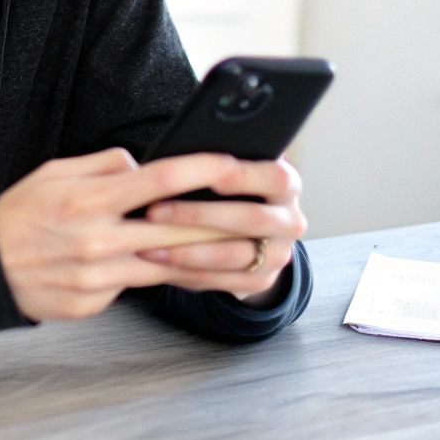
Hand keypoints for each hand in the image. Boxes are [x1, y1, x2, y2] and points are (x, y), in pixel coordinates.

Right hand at [0, 147, 266, 322]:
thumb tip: (141, 164)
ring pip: (169, 269)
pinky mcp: (95, 303)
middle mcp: (98, 239)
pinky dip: (159, 278)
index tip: (233, 164)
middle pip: (178, 231)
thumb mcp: (53, 173)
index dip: (201, 170)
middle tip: (264, 218)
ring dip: (212, 262)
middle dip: (226, 224)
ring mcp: (98, 277)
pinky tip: (190, 276)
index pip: (158, 180)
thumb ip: (102, 165)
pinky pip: (136, 286)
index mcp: (89, 200)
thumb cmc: (18, 214)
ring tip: (248, 256)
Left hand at [132, 157, 306, 303]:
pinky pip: (224, 281)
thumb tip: (170, 158)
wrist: (242, 231)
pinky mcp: (260, 280)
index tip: (205, 175)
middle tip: (154, 211)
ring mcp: (278, 254)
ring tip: (149, 244)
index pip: (274, 178)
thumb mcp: (225, 171)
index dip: (242, 177)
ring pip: (235, 255)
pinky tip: (160, 261)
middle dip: (199, 215)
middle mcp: (290, 220)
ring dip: (188, 250)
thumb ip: (209, 164)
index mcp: (285, 184)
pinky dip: (188, 271)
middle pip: (252, 218)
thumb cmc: (223, 190)